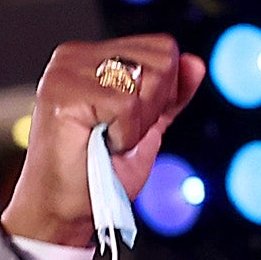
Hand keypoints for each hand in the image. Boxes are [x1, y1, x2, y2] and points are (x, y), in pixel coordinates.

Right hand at [2, 37, 210, 244]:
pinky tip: (100, 143)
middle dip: (153, 107)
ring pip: (147, 79)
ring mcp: (67, 70)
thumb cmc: (97, 174)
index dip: (164, 93)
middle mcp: (78, 56)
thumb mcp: (146, 128)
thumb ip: (171, 95)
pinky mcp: (64, 91)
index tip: (132, 123)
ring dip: (137, 124)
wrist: (64, 210)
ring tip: (108, 138)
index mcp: (94, 56)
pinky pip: (128, 104)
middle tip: (119, 133)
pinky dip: (124, 135)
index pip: (162, 49)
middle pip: (162, 59)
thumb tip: (196, 64)